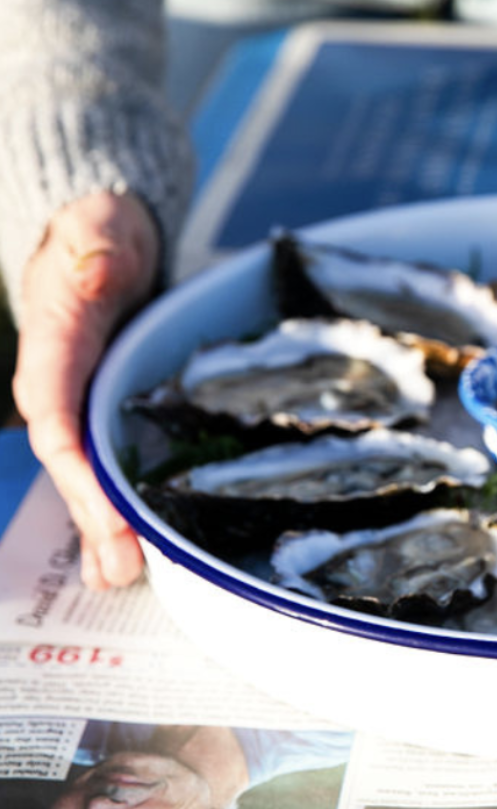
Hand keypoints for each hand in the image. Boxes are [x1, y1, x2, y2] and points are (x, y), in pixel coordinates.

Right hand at [13, 191, 158, 589]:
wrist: (103, 236)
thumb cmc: (101, 233)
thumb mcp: (99, 232)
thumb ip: (93, 254)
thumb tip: (93, 272)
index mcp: (53, 347)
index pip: (56, 416)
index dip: (80, 467)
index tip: (109, 510)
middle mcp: (56, 385)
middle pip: (70, 461)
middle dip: (95, 516)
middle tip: (121, 568)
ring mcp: (77, 402)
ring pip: (84, 472)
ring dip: (102, 526)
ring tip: (123, 576)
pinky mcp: (100, 411)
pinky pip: (103, 463)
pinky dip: (114, 506)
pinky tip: (131, 547)